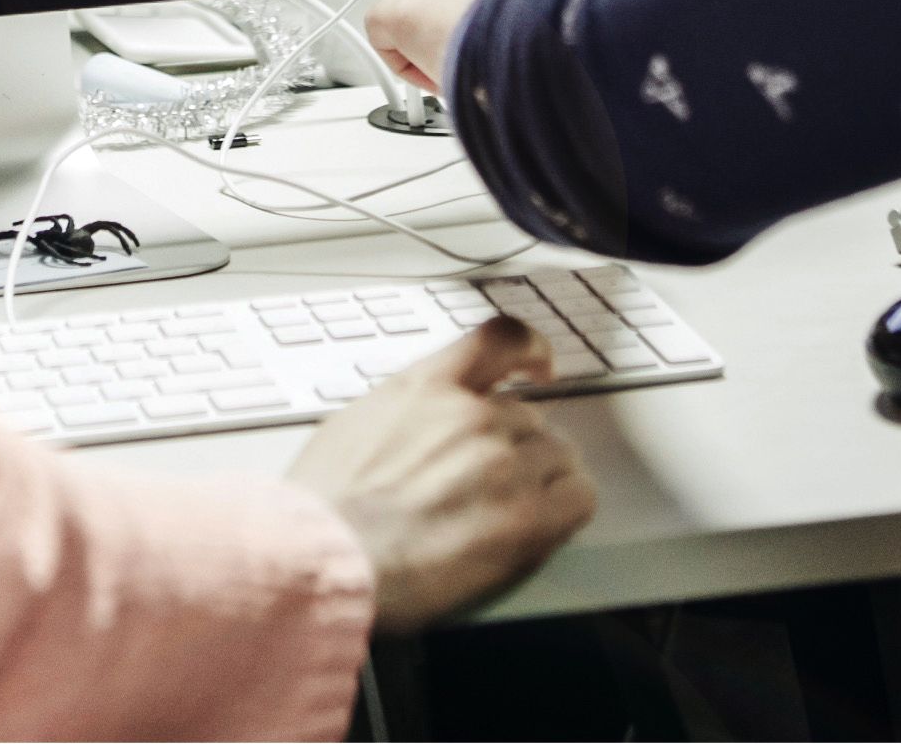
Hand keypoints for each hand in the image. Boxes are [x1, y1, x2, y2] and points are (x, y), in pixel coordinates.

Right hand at [283, 317, 592, 629]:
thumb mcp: (353, 427)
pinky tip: (548, 523)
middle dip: (516, 450)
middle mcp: (472, 416)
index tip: (539, 367)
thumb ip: (404, 412)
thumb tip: (419, 423)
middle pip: (530, 418)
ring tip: (507, 515)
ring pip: (558, 456)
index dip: (531, 350)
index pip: (499, 339)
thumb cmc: (324, 511)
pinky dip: (569, 507)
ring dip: (541, 481)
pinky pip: (579, 497)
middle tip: (490, 488)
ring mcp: (503, 464)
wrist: (321, 559)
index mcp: (427, 388)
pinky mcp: (526, 519)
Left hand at [361, 0, 577, 94]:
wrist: (555, 49)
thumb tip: (548, 19)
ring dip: (451, 40)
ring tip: (487, 73)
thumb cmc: (580, 30)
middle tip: (504, 51)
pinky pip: (387, 27)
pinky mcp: (409, 9)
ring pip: (431, 8)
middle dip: (476, 13)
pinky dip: (402, 54)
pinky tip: (434, 74)